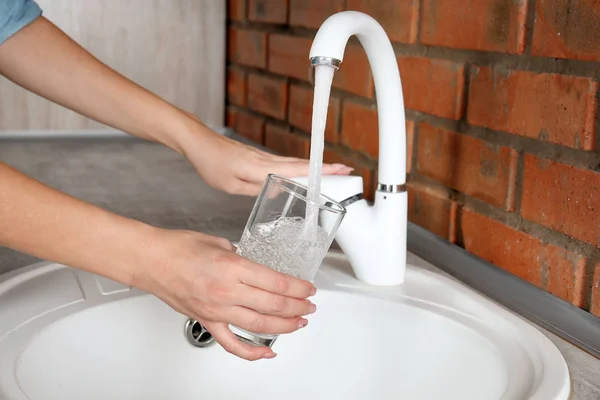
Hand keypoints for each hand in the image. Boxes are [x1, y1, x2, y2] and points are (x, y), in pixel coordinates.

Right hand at [140, 228, 316, 360]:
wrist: (151, 260)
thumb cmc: (179, 248)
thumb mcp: (220, 243)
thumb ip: (242, 258)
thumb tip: (255, 268)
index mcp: (233, 268)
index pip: (277, 283)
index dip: (298, 288)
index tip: (308, 288)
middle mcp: (227, 291)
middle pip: (274, 306)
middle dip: (298, 307)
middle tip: (309, 305)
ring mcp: (217, 310)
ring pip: (260, 326)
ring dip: (285, 326)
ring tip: (299, 323)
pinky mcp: (207, 321)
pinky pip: (232, 344)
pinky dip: (251, 352)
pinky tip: (267, 352)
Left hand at [181, 115, 353, 195]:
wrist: (198, 143)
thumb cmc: (211, 164)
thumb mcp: (232, 185)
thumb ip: (257, 189)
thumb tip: (278, 191)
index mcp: (261, 167)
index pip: (297, 169)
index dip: (320, 170)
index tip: (341, 169)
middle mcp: (266, 159)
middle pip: (301, 164)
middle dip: (325, 167)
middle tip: (346, 171)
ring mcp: (262, 156)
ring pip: (294, 163)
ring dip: (314, 167)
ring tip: (332, 173)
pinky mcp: (257, 157)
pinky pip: (283, 163)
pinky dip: (298, 167)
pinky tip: (302, 174)